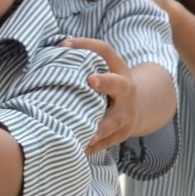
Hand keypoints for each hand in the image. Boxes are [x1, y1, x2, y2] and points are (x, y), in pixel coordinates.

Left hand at [64, 36, 136, 153]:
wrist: (137, 108)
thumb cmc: (109, 84)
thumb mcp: (105, 69)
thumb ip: (85, 59)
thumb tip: (57, 47)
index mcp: (118, 70)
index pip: (105, 52)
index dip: (88, 45)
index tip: (65, 45)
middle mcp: (126, 91)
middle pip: (119, 85)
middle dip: (105, 82)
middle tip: (90, 80)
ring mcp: (126, 115)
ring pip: (113, 122)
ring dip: (97, 128)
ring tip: (84, 134)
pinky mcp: (120, 134)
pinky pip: (106, 143)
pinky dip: (92, 147)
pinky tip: (78, 149)